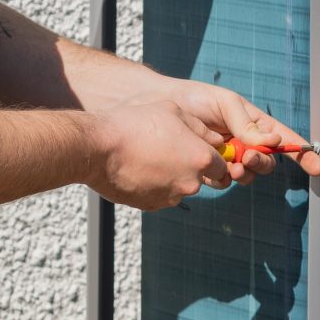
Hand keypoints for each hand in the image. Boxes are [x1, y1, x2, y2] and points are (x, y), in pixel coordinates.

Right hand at [88, 98, 230, 208]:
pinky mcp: (151, 206)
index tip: (196, 147)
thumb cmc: (136, 124)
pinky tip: (137, 168)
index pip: (221, 165)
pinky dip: (153, 184)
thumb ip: (201, 128)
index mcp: (200, 159)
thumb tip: (216, 139)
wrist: (99, 148)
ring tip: (147, 155)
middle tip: (166, 148)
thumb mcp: (174, 112)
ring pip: (179, 187)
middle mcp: (191, 183)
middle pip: (200, 177)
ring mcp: (170, 198)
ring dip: (170, 174)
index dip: (211, 156)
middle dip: (188, 165)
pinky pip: (160, 195)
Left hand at [160, 80, 319, 183]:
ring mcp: (228, 158)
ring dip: (243, 173)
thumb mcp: (224, 103)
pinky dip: (221, 178)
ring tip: (229, 165)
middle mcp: (245, 143)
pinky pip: (224, 181)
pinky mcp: (210, 169)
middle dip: (262, 163)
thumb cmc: (194, 99)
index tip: (317, 167)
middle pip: (267, 162)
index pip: (283, 139)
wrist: (160, 108)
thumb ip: (245, 123)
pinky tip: (212, 168)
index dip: (301, 154)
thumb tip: (270, 140)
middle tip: (247, 158)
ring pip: (248, 175)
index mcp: (254, 123)